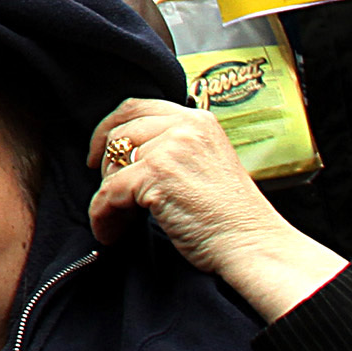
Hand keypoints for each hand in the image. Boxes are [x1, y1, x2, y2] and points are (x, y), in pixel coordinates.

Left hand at [87, 99, 345, 320]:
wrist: (252, 243)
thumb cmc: (230, 215)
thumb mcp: (205, 163)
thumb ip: (173, 149)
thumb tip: (125, 155)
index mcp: (197, 119)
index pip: (136, 107)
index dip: (109, 128)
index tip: (99, 153)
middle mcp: (184, 126)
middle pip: (119, 132)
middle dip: (105, 166)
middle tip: (107, 192)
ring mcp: (170, 148)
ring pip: (112, 166)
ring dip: (106, 196)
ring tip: (116, 219)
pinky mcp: (157, 175)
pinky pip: (109, 194)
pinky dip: (103, 216)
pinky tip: (111, 232)